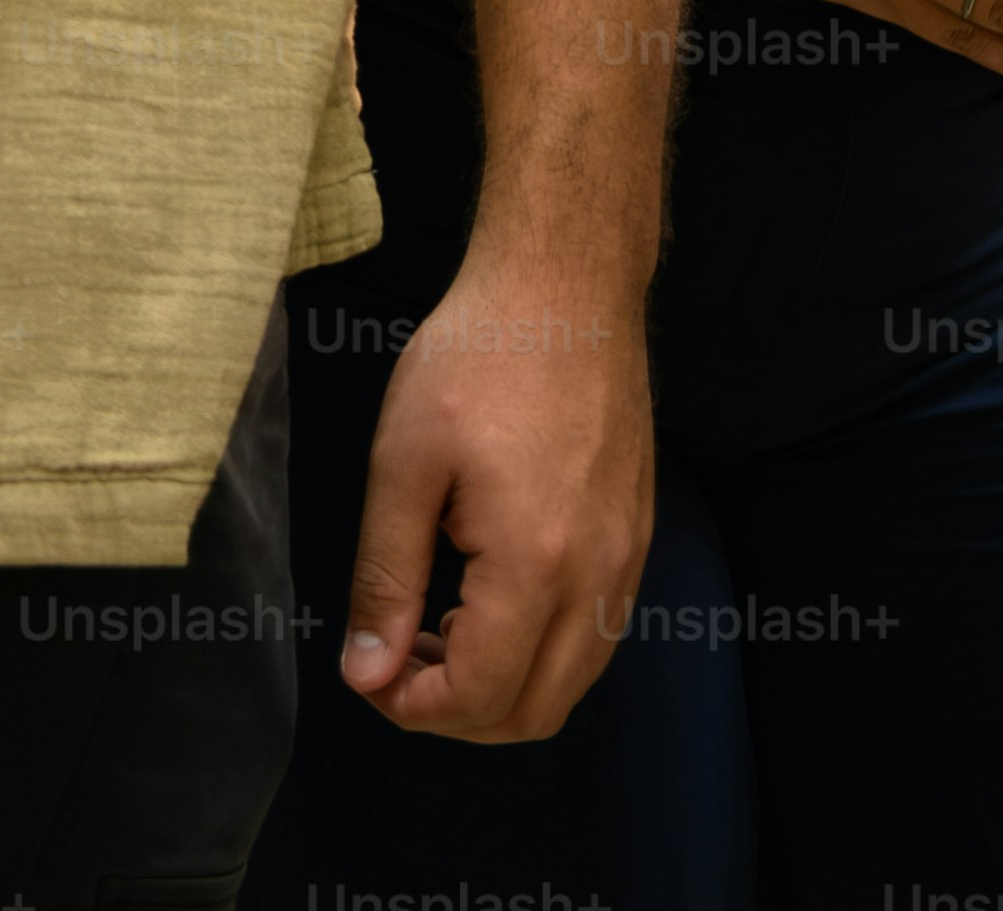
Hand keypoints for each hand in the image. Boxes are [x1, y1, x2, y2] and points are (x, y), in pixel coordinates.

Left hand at [339, 240, 650, 741]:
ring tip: (437, 630)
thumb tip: (367, 674)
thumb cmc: (477, 357)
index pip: (480, 694)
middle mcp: (598, 575)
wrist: (567, 287)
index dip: (414, 708)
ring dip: (503, 687)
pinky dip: (542, 650)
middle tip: (397, 665)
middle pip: (535, 713)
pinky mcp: (636, 536)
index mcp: (535, 563)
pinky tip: (489, 599)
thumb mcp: (403, 465)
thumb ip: (385, 579)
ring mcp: (627, 558)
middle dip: (457, 715)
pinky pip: (595, 635)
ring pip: (572, 682)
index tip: (369, 674)